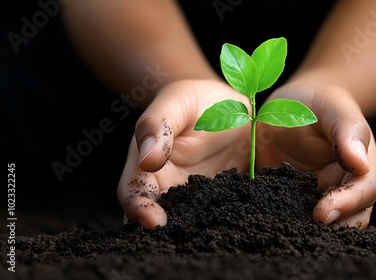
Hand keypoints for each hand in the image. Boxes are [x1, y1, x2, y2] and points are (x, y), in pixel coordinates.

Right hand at [117, 79, 250, 228]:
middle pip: (154, 217)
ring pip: (184, 223)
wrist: (229, 106)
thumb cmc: (196, 100)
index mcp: (146, 163)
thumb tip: (146, 159)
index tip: (153, 221)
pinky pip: (215, 216)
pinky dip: (217, 226)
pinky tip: (232, 230)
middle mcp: (166, 185)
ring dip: (188, 234)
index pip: (134, 192)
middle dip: (160, 234)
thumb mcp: (177, 101)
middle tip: (179, 243)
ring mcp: (193, 195)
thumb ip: (157, 125)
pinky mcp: (219, 199)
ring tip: (205, 241)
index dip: (138, 208)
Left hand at [256, 80, 375, 228]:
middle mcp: (342, 188)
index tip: (322, 213)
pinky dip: (281, 222)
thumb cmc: (316, 101)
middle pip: (347, 218)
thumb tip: (361, 163)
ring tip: (283, 231)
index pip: (364, 192)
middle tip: (302, 231)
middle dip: (329, 229)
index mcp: (360, 167)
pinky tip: (264, 222)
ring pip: (320, 225)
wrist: (288, 105)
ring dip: (306, 231)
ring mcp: (315, 197)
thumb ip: (347, 129)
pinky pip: (288, 216)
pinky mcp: (288, 200)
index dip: (347, 205)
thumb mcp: (332, 105)